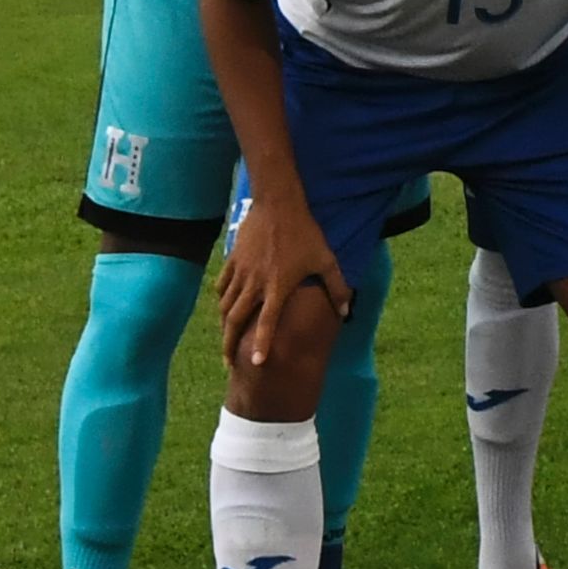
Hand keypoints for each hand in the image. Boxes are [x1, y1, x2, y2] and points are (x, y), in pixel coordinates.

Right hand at [219, 192, 349, 368]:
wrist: (278, 205)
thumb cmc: (305, 233)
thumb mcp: (327, 260)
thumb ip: (337, 287)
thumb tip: (346, 312)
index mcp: (278, 287)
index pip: (267, 323)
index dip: (261, 344)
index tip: (255, 364)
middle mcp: (255, 284)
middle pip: (235, 320)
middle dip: (230, 344)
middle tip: (229, 363)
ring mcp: (240, 272)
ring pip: (225, 306)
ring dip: (224, 326)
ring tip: (226, 340)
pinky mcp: (232, 261)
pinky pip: (221, 287)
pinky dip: (221, 301)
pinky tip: (224, 308)